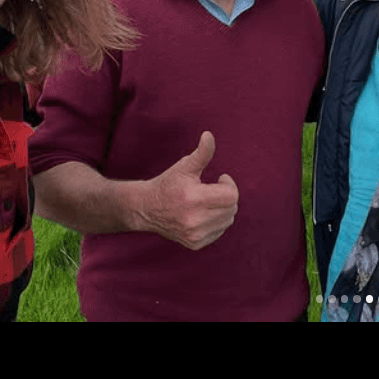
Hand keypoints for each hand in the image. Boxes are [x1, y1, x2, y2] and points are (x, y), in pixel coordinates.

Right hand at [139, 132, 238, 250]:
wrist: (146, 209)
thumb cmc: (169, 183)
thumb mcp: (185, 166)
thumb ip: (202, 153)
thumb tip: (209, 135)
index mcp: (194, 199)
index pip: (231, 196)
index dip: (229, 184)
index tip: (220, 178)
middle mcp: (195, 220)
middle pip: (232, 207)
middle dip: (227, 195)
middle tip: (213, 188)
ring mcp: (195, 235)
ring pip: (228, 220)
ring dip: (223, 208)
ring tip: (207, 201)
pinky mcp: (195, 244)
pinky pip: (220, 231)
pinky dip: (217, 221)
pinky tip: (203, 213)